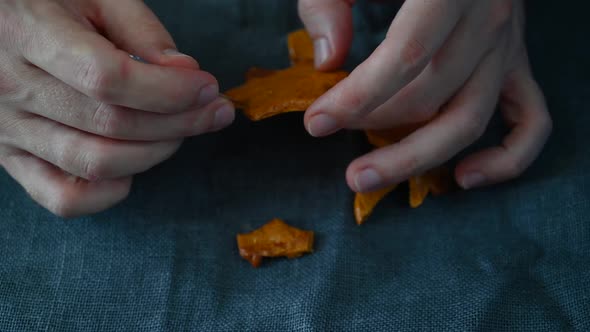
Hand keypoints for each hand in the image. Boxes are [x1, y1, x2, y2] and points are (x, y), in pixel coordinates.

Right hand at [0, 0, 234, 216]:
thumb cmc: (46, 5)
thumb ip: (141, 30)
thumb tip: (186, 73)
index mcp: (27, 35)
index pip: (108, 79)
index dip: (168, 90)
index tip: (206, 87)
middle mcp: (11, 88)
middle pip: (112, 125)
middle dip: (180, 122)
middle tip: (211, 110)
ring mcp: (9, 131)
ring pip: (97, 163)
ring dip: (156, 152)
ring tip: (181, 130)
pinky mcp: (13, 159)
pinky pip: (64, 199)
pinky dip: (109, 194)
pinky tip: (133, 166)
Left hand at [299, 0, 551, 191]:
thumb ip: (329, 1)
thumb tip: (329, 61)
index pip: (406, 57)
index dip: (358, 97)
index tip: (317, 122)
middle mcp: (489, 19)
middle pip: (432, 96)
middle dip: (374, 126)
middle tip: (331, 140)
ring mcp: (509, 46)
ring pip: (471, 119)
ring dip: (417, 158)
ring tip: (367, 176)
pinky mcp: (517, 64)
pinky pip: (530, 121)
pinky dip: (507, 158)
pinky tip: (465, 176)